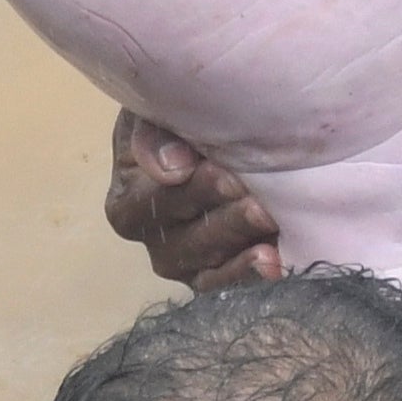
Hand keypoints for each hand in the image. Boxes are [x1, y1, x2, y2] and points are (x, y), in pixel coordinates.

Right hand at [104, 110, 280, 288]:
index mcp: (126, 199)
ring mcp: (184, 261)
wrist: (214, 135)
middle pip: (183, 240)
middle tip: (258, 206)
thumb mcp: (157, 115)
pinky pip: (228, 286)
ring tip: (270, 242)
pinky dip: (251, 277)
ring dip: (240, 254)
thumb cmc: (178, 122)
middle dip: (224, 223)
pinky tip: (276, 263)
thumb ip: (154, 134)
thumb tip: (171, 167)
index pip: (149, 205)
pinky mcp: (213, 275)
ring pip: (208, 267)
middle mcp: (151, 238)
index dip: (187, 192)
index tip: (222, 172)